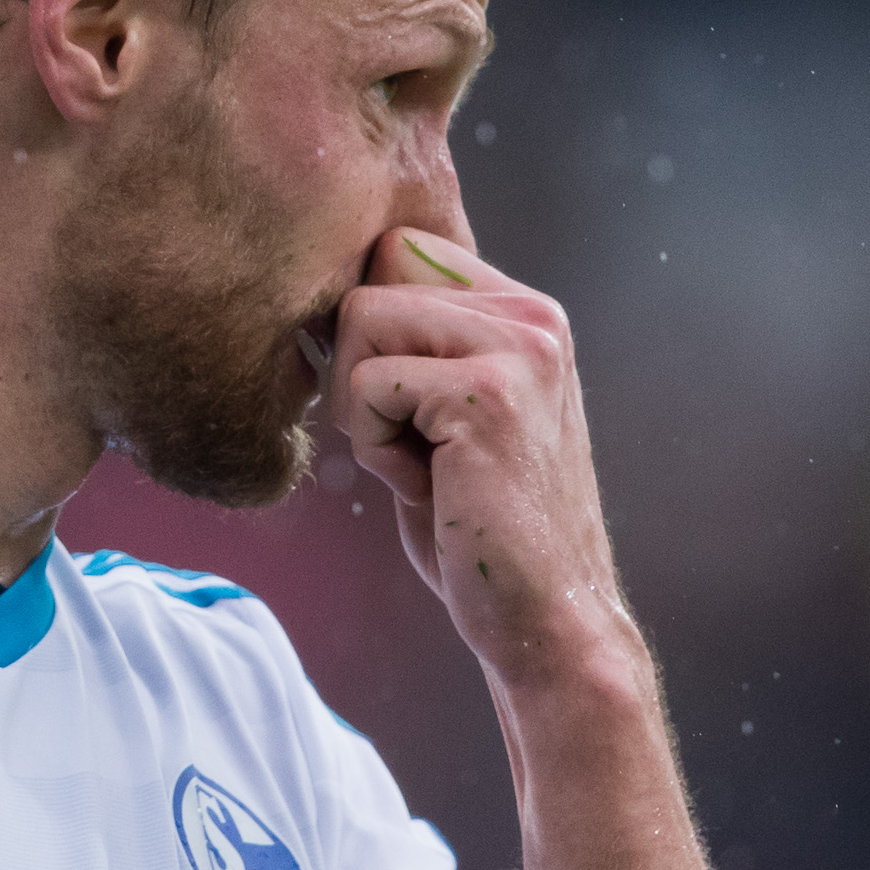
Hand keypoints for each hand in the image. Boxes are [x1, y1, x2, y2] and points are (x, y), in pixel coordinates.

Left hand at [329, 227, 632, 682]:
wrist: (547, 620)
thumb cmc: (481, 531)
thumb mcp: (447, 419)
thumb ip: (416, 350)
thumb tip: (322, 299)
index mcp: (525, 314)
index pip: (400, 249)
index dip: (369, 325)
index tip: (397, 405)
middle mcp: (531, 315)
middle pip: (373, 273)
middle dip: (360, 363)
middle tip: (408, 441)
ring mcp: (517, 349)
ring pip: (361, 318)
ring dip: (363, 407)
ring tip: (421, 464)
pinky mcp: (488, 394)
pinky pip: (366, 386)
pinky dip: (374, 448)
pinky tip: (428, 488)